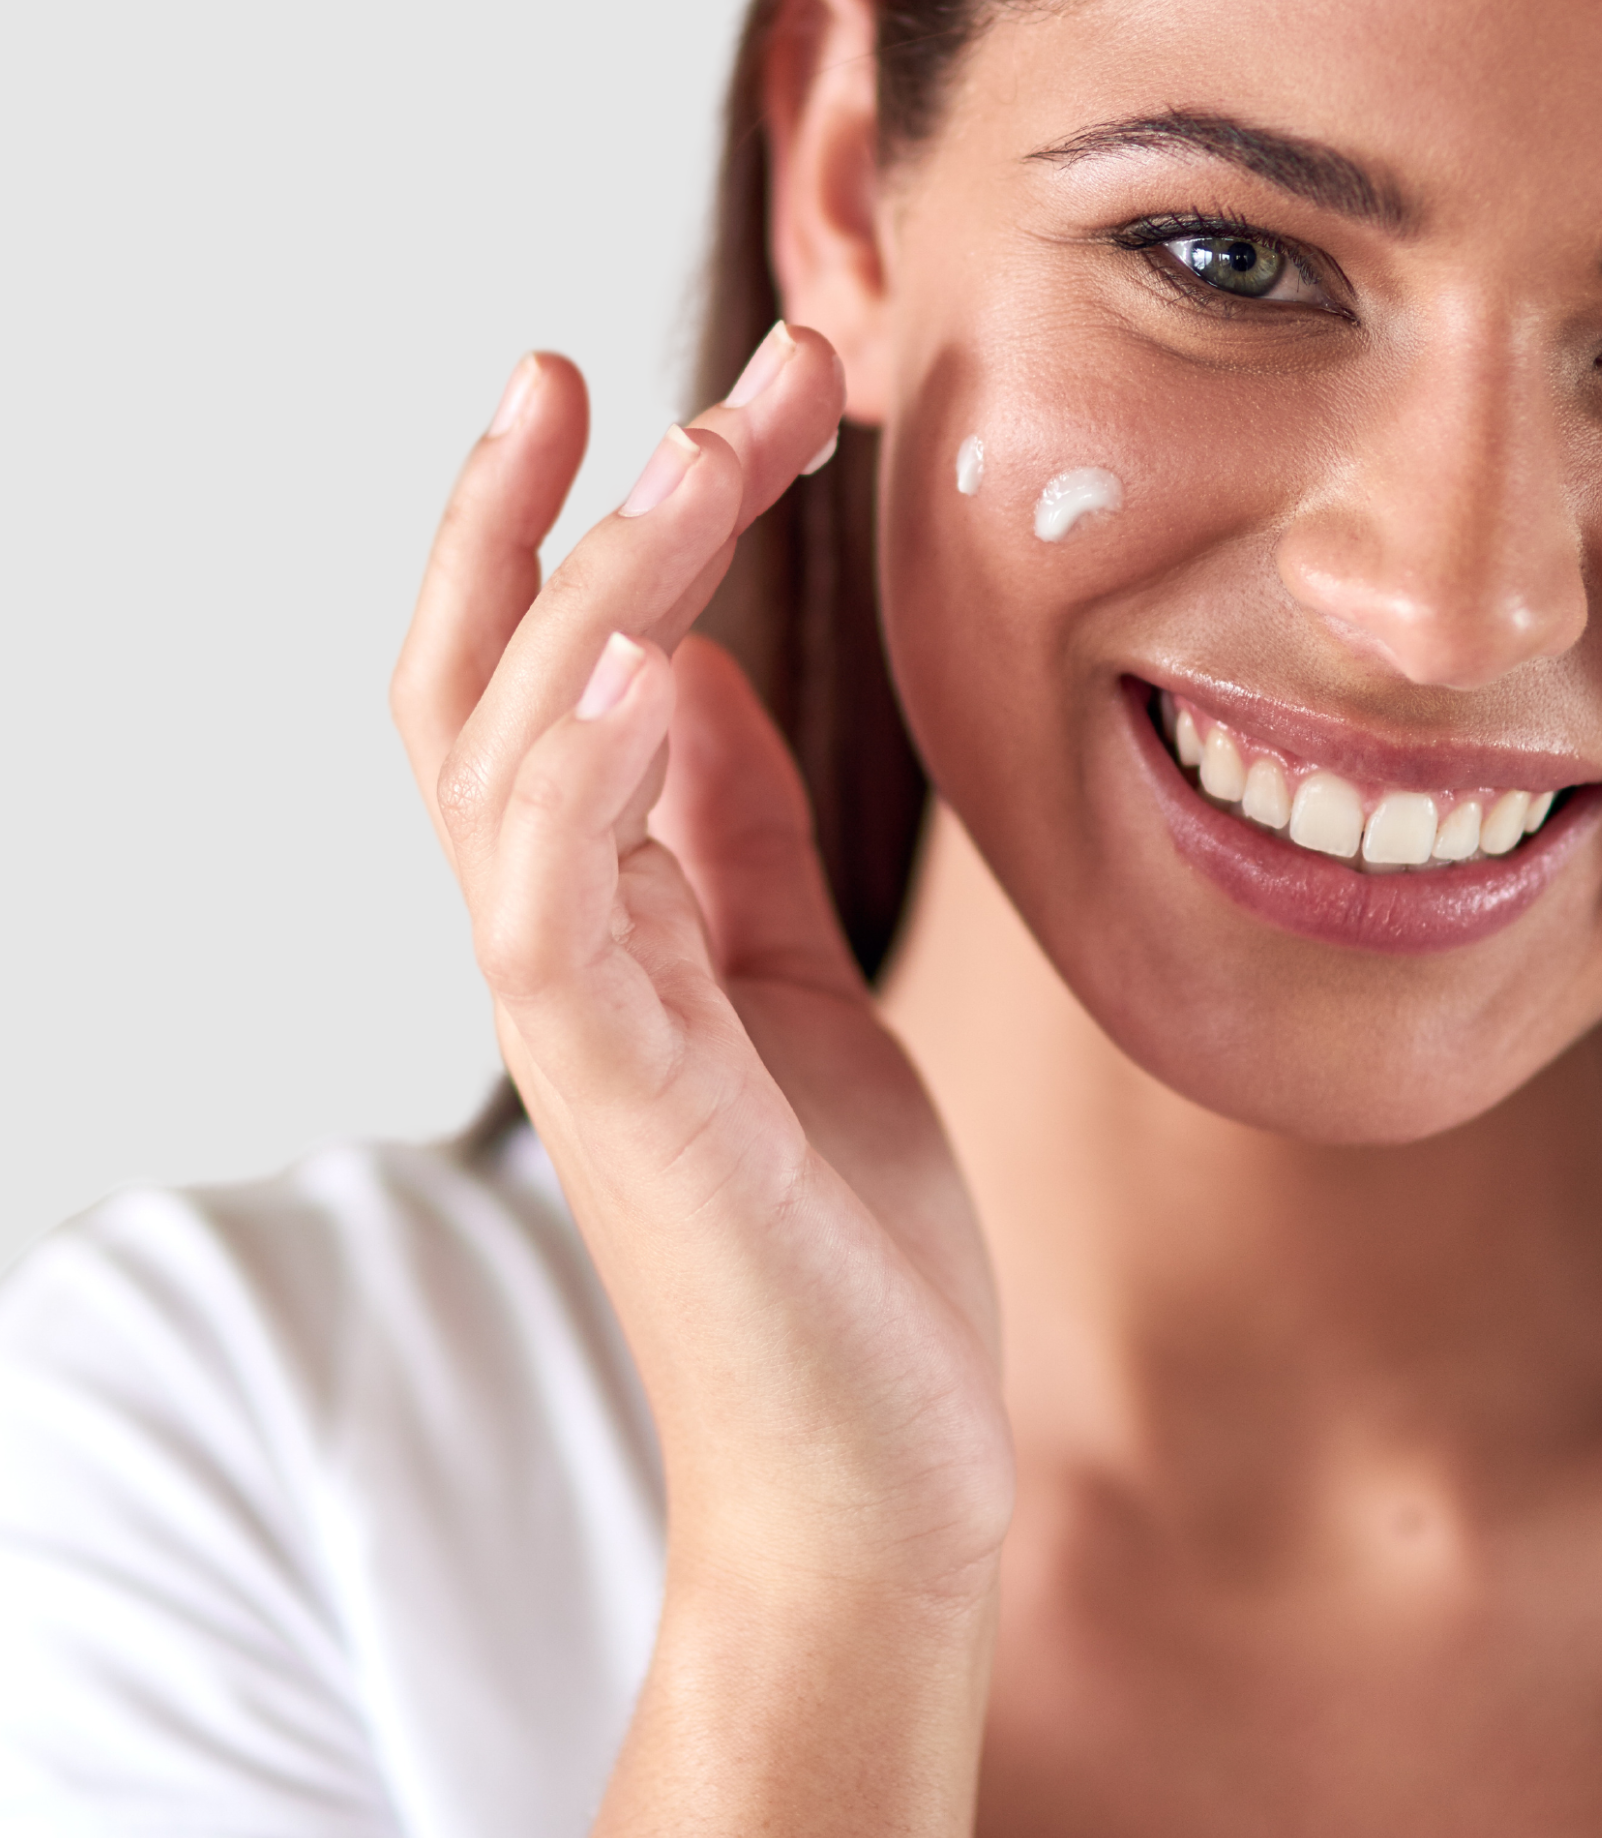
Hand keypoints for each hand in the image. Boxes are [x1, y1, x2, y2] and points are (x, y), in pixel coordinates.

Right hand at [390, 330, 1009, 1606]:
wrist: (870, 1467)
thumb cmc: (831, 1225)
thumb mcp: (792, 973)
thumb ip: (726, 830)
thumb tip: (687, 665)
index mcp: (604, 905)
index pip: (536, 666)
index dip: (573, 518)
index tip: (679, 387)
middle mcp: (558, 942)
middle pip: (494, 672)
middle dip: (578, 502)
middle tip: (713, 371)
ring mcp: (578, 1019)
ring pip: (509, 754)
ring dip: (596, 585)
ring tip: (699, 451)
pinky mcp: (629, 1102)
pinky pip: (556, 907)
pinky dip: (583, 768)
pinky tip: (646, 651)